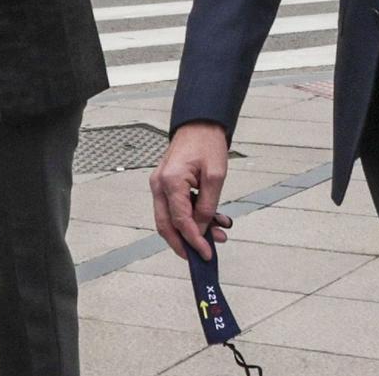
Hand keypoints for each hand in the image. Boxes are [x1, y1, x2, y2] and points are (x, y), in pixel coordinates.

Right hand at [151, 122, 232, 259]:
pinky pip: (175, 208)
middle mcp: (159, 185)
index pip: (180, 221)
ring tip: (218, 233)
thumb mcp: (215, 176)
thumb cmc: (207, 142)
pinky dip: (191, 217)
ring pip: (171, 219)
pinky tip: (213, 219)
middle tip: (202, 254)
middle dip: (184, 244)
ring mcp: (160, 185)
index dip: (194, 240)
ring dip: (192, 230)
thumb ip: (207, 205)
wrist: (200, 123)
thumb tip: (201, 229)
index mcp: (170, 181)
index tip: (206, 253)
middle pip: (166, 226)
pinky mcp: (166, 184)